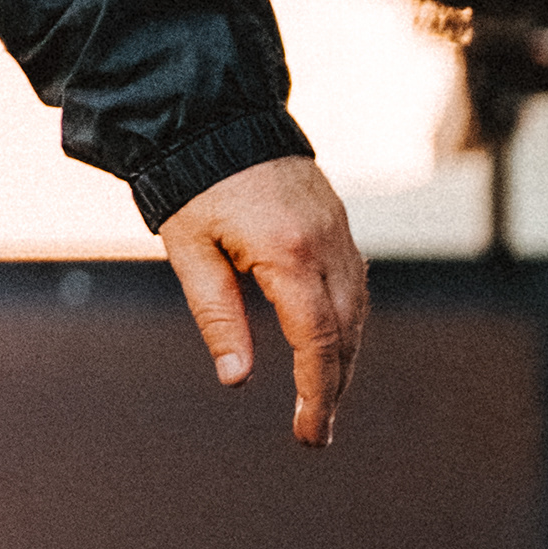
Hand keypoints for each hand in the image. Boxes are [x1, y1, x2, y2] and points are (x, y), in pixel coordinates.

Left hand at [158, 156, 365, 448]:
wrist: (214, 114)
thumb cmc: (193, 184)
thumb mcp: (191, 252)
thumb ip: (217, 315)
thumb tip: (236, 379)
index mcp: (288, 253)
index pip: (317, 341)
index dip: (318, 392)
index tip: (310, 433)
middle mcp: (326, 243)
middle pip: (344, 332)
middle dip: (334, 386)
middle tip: (316, 432)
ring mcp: (338, 230)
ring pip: (357, 310)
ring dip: (344, 358)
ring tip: (324, 400)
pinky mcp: (337, 221)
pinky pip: (355, 284)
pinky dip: (347, 322)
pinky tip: (332, 347)